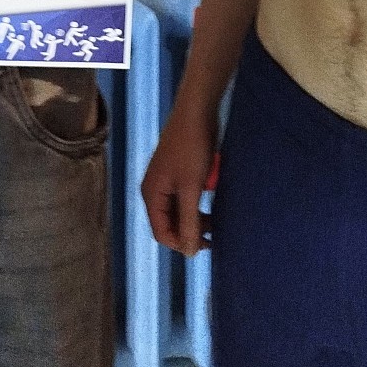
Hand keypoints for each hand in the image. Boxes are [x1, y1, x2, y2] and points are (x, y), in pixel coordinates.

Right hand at [142, 95, 218, 255]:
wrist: (196, 112)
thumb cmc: (192, 149)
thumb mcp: (190, 188)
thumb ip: (188, 221)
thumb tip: (187, 253)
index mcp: (151, 194)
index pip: (161, 232)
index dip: (182, 243)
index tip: (206, 245)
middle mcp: (155, 190)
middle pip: (169, 223)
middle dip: (189, 232)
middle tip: (213, 236)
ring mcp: (166, 181)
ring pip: (178, 212)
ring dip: (195, 220)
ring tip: (215, 222)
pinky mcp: (178, 173)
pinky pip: (184, 199)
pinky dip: (196, 206)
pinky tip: (211, 205)